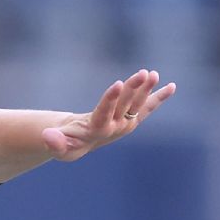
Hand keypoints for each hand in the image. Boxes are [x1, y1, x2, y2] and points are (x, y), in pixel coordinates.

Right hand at [42, 69, 175, 161]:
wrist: (80, 145)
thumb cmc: (67, 144)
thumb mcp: (58, 145)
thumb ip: (54, 142)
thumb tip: (47, 135)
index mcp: (97, 131)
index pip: (105, 113)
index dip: (111, 99)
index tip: (116, 84)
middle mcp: (116, 127)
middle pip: (126, 106)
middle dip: (134, 89)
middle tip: (143, 73)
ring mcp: (126, 123)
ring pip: (137, 104)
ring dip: (146, 89)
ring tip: (153, 74)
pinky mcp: (131, 118)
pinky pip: (147, 107)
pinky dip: (159, 97)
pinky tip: (172, 86)